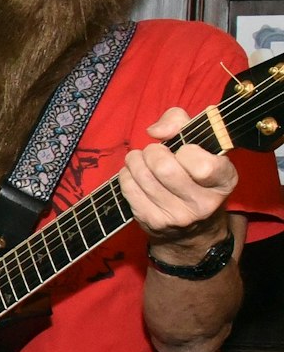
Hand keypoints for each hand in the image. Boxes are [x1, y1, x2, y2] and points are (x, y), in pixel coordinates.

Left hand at [120, 107, 236, 253]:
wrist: (191, 228)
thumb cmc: (194, 175)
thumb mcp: (200, 145)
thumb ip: (180, 123)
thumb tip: (155, 131)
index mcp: (224, 181)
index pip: (203, 166)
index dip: (187, 151)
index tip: (183, 150)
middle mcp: (204, 203)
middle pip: (164, 168)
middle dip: (152, 152)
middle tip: (154, 151)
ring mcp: (178, 216)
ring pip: (143, 177)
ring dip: (136, 161)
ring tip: (141, 160)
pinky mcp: (153, 222)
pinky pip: (129, 189)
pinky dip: (127, 175)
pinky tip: (135, 175)